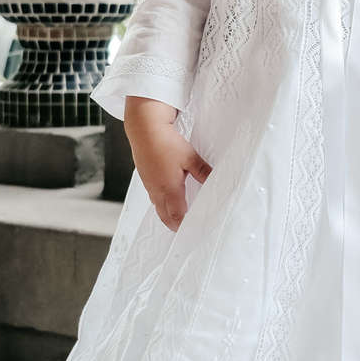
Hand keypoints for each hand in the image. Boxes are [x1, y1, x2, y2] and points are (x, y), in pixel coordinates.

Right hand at [123, 97, 211, 232]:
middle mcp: (157, 190)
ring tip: (178, 220)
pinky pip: (154, 197)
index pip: (177, 216)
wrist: (143, 129)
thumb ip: (203, 172)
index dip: (184, 226)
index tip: (192, 232)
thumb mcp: (190, 157)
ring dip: (167, 215)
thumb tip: (216, 182)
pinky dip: (161, 203)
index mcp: (169, 188)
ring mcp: (149, 184)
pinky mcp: (146, 177)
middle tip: (184, 231)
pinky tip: (168, 199)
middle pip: (165, 216)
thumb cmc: (164, 141)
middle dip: (175, 225)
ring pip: (158, 207)